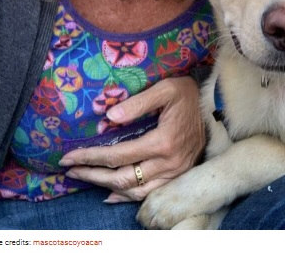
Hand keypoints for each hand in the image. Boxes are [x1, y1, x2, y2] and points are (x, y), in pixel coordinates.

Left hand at [58, 76, 204, 201]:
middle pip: (122, 178)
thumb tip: (110, 116)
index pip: (118, 155)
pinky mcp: (178, 175)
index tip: (70, 156)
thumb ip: (138, 103)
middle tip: (70, 170)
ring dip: (106, 187)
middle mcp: (168, 163)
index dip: (91, 156)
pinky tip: (111, 194)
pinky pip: (149, 193)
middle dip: (92, 174)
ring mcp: (174, 172)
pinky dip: (127, 196)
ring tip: (85, 178)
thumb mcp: (165, 89)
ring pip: (134, 191)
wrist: (214, 106)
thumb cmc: (187, 94)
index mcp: (163, 142)